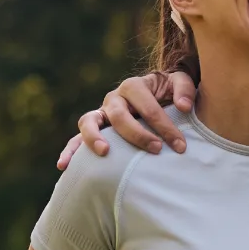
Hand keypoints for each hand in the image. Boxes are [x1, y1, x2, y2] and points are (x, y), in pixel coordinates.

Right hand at [56, 71, 196, 165]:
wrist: (156, 96)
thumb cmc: (169, 93)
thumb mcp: (179, 83)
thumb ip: (185, 90)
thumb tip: (184, 107)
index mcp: (134, 86)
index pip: (148, 106)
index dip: (164, 126)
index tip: (179, 145)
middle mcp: (114, 98)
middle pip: (119, 115)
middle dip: (138, 134)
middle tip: (156, 149)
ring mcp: (101, 114)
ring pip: (89, 122)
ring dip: (94, 137)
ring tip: (104, 152)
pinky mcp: (94, 129)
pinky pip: (75, 138)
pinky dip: (69, 151)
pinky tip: (64, 166)